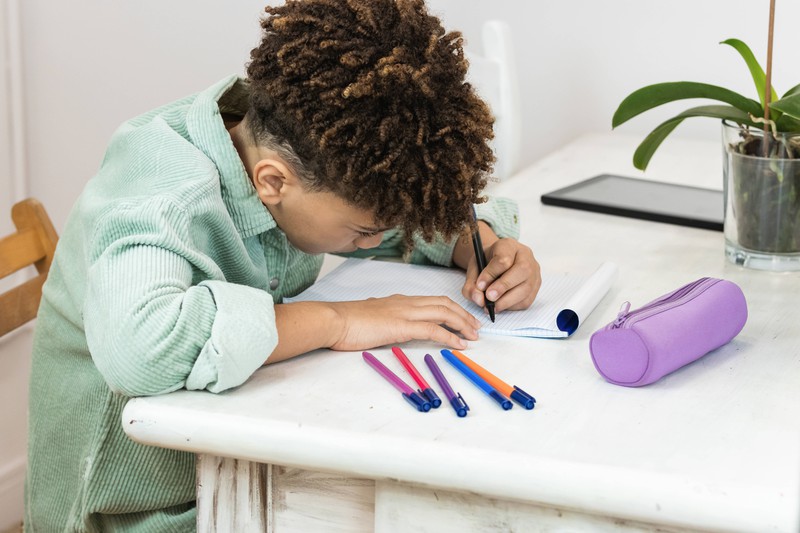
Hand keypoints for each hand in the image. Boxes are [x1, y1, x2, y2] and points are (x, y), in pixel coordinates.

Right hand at [326, 295, 480, 350]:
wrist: (334, 320)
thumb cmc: (346, 322)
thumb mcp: (371, 318)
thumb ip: (383, 319)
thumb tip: (387, 325)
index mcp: (399, 300)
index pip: (433, 301)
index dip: (452, 309)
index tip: (463, 319)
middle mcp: (406, 302)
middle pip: (444, 304)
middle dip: (463, 315)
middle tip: (476, 327)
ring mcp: (405, 312)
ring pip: (444, 313)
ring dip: (462, 324)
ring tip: (474, 336)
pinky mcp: (402, 326)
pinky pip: (434, 330)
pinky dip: (450, 336)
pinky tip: (460, 344)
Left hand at [462, 237, 540, 313]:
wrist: (498, 261)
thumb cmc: (486, 263)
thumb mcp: (474, 268)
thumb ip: (471, 284)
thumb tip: (479, 300)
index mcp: (508, 245)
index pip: (504, 258)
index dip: (491, 274)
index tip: (480, 285)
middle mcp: (525, 256)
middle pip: (522, 270)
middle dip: (503, 286)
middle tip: (489, 297)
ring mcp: (534, 271)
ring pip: (526, 288)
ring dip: (507, 301)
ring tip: (492, 306)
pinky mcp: (536, 285)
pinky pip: (527, 299)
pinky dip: (513, 306)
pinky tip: (501, 304)